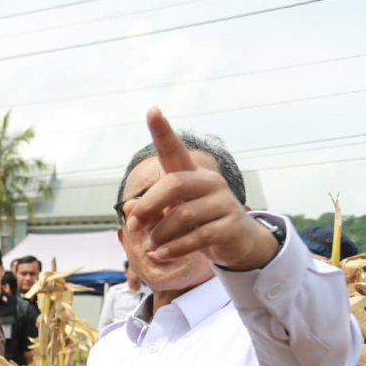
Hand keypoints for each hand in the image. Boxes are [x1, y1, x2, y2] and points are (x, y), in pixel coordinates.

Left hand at [124, 107, 278, 271]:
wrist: (236, 242)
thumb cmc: (196, 224)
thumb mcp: (168, 216)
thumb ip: (149, 211)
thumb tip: (129, 208)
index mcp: (190, 175)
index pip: (174, 150)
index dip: (162, 131)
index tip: (152, 110)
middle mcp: (208, 182)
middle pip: (174, 185)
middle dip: (148, 206)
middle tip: (133, 226)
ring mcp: (223, 202)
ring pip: (184, 215)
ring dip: (160, 234)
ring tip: (152, 247)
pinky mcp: (231, 225)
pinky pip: (198, 236)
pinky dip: (174, 248)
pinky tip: (160, 255)